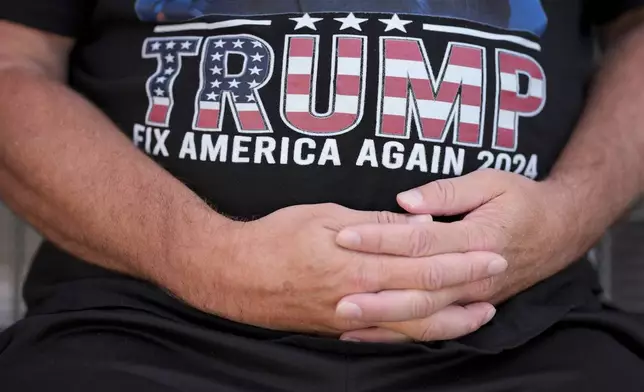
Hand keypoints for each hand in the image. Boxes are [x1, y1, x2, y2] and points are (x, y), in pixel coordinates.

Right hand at [168, 203, 506, 335]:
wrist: (234, 275)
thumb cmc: (275, 237)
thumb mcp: (324, 216)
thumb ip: (373, 224)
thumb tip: (414, 223)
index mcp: (360, 265)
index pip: (425, 264)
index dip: (463, 262)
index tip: (493, 254)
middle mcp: (361, 298)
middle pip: (427, 298)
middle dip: (467, 290)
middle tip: (499, 280)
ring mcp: (351, 320)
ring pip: (412, 326)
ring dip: (451, 321)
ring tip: (480, 314)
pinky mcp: (340, 329)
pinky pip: (387, 337)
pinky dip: (416, 335)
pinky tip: (432, 331)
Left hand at [336, 170, 578, 341]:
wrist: (560, 230)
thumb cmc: (522, 200)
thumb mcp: (491, 182)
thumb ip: (447, 191)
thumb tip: (405, 201)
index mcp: (476, 238)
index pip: (420, 241)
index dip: (381, 239)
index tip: (346, 236)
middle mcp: (473, 276)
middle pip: (419, 289)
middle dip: (376, 294)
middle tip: (337, 295)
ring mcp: (472, 297)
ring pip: (424, 315)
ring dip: (385, 320)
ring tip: (346, 321)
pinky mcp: (469, 306)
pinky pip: (432, 326)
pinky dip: (400, 333)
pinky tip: (371, 334)